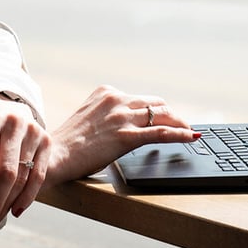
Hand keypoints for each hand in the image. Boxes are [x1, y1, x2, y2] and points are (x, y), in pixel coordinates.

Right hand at [43, 85, 199, 187]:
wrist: (54, 155)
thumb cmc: (68, 142)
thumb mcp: (88, 116)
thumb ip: (106, 114)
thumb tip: (122, 124)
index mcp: (106, 92)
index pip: (140, 98)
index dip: (156, 109)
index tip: (165, 116)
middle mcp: (116, 100)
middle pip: (156, 103)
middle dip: (172, 114)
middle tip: (182, 125)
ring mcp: (122, 117)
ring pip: (162, 115)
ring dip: (180, 123)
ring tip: (190, 131)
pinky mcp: (126, 136)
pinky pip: (161, 132)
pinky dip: (181, 133)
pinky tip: (192, 136)